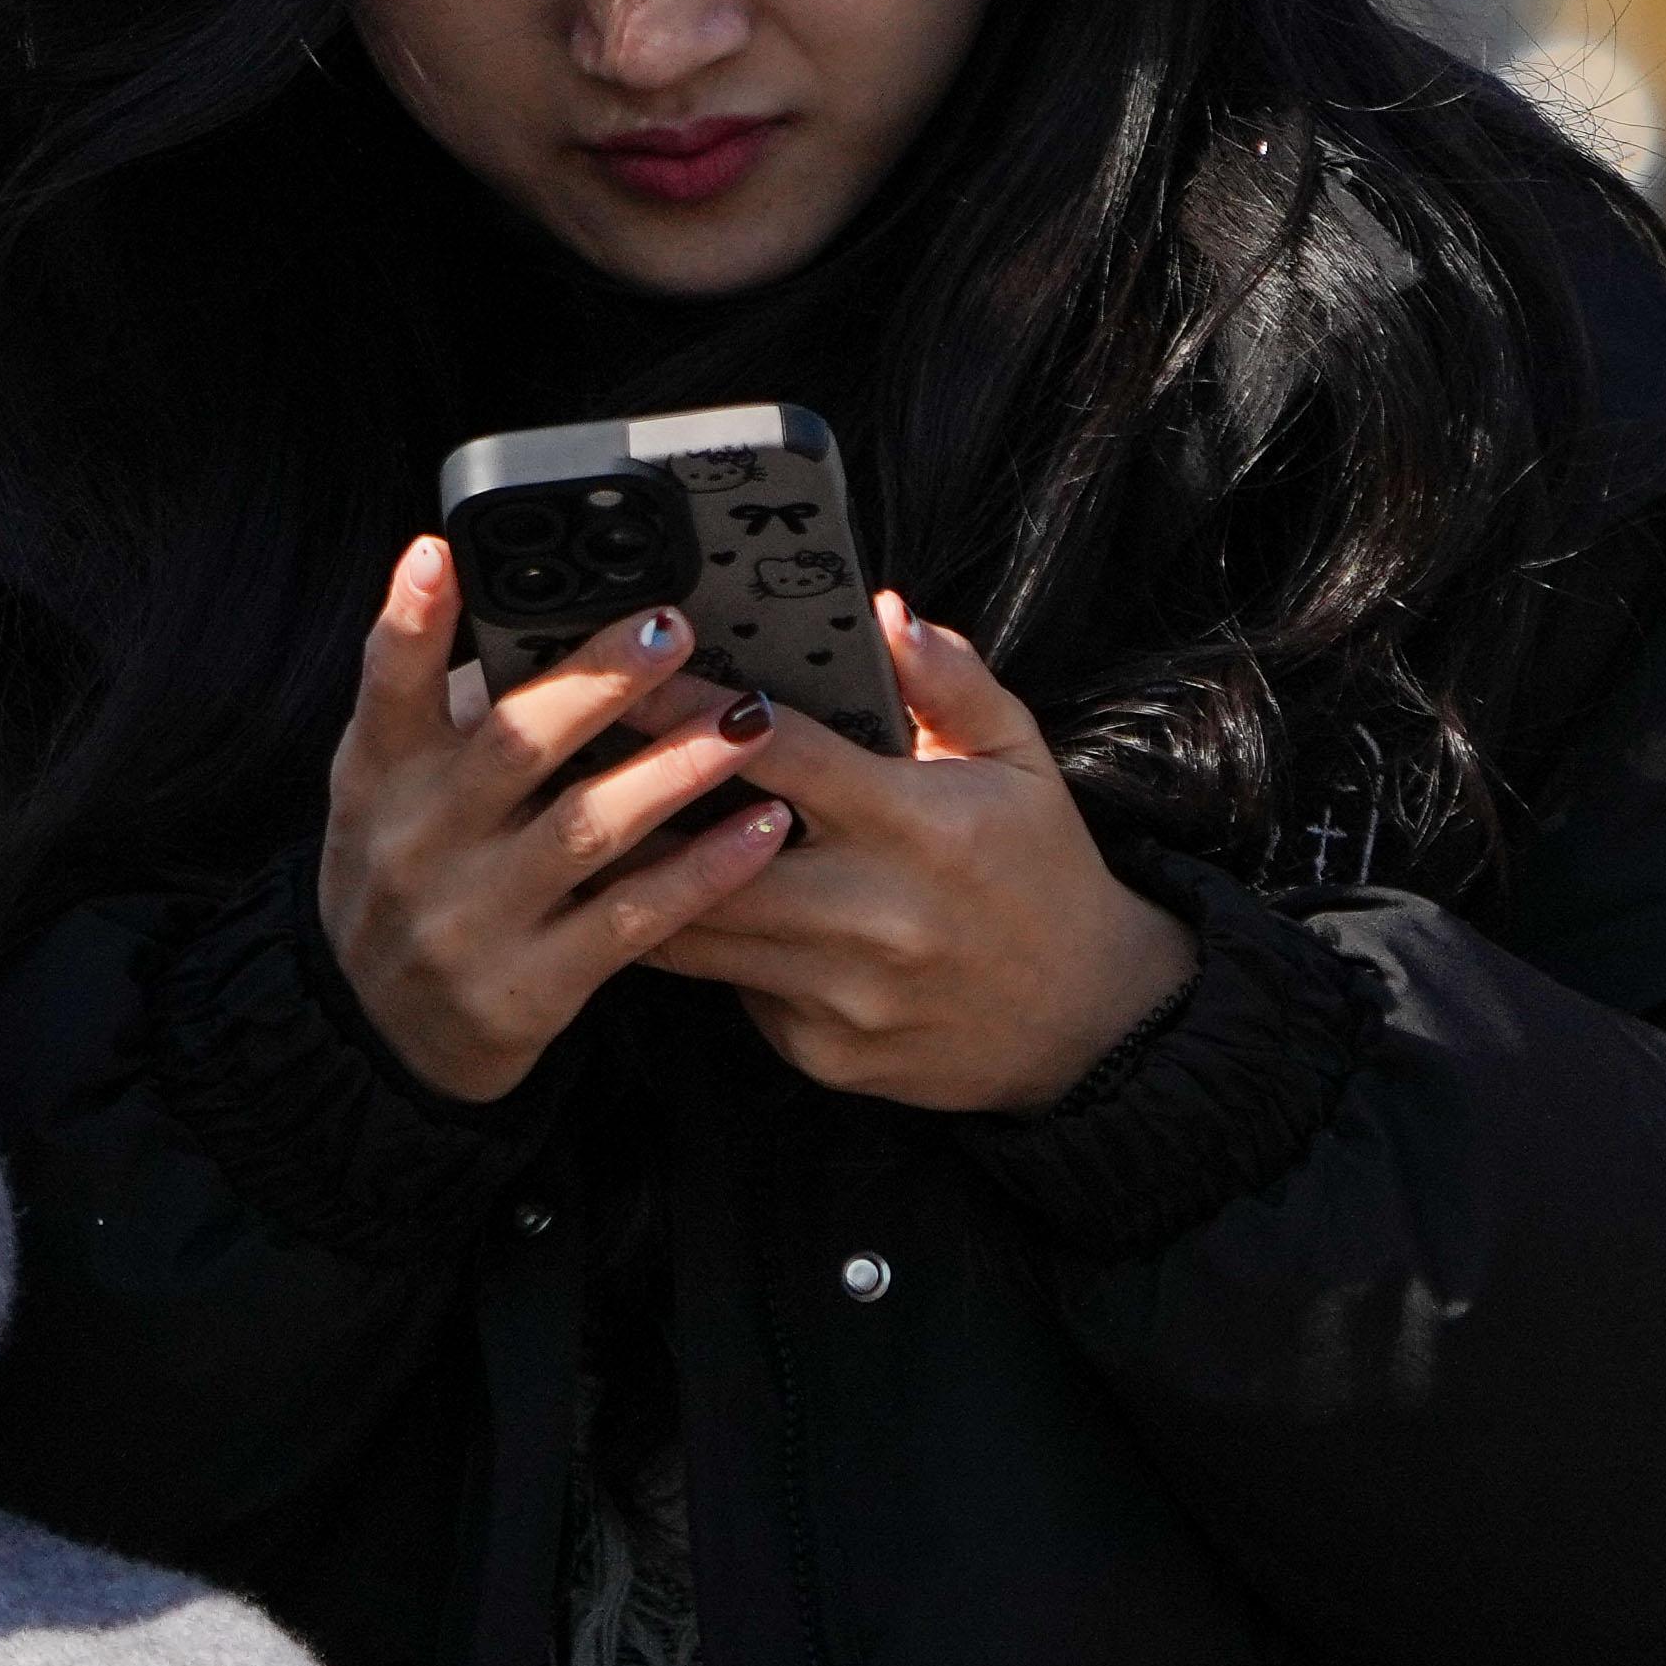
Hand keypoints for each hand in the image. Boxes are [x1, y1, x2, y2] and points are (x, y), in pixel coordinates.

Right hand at [314, 540, 796, 1104]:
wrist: (377, 1030)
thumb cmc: (411, 868)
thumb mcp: (391, 788)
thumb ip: (451, 709)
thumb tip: (551, 614)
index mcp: (380, 774)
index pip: (387, 684)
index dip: (411, 620)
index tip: (442, 555)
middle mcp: (417, 841)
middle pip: (513, 745)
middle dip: (597, 682)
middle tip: (673, 627)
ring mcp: (473, 918)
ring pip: (588, 830)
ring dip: (676, 769)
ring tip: (750, 720)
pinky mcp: (531, 987)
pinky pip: (634, 919)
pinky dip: (704, 870)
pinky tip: (764, 826)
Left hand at [647, 596, 1193, 1114]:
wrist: (1085, 1022)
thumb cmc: (1042, 872)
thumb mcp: (1019, 760)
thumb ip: (953, 681)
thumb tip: (886, 612)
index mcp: (917, 824)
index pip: (780, 754)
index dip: (693, 711)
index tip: (630, 679)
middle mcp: (874, 913)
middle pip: (709, 857)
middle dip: (637, 809)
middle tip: (580, 765)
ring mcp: (843, 993)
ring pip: (698, 935)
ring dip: (644, 884)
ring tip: (599, 834)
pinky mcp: (824, 1053)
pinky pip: (735, 994)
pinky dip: (711, 951)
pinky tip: (688, 913)